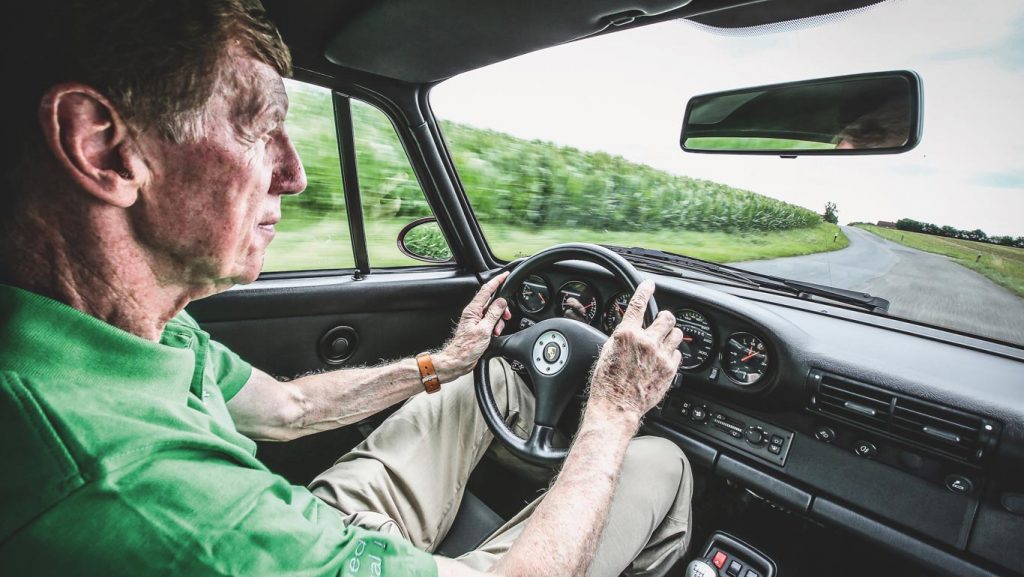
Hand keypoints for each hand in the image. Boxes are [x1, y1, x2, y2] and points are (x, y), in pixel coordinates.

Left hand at [436, 272, 511, 381]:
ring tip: (497, 330)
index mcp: (473, 310)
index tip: (505, 275)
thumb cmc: (466, 348)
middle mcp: (473, 313)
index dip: (497, 281)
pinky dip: (495, 326)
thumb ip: (493, 314)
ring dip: (499, 320)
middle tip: (506, 316)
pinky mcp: (478, 328)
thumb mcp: (484, 330)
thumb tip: (501, 302)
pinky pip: (491, 321)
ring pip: (493, 312)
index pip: (486, 290)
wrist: (458, 360)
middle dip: (502, 308)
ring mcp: (476, 320)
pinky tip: (494, 333)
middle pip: (492, 302)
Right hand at [587, 279, 682, 419]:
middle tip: (660, 322)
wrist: (617, 407)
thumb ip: (622, 337)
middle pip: (666, 317)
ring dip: (670, 334)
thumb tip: (630, 329)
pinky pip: (678, 353)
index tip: (649, 284)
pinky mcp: (670, 370)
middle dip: (664, 318)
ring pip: (676, 333)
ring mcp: (660, 356)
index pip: (638, 304)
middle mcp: (646, 342)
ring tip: (663, 341)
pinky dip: (671, 353)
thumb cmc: (607, 384)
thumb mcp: (607, 352)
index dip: (645, 290)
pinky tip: (663, 358)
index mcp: (626, 335)